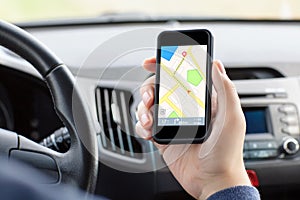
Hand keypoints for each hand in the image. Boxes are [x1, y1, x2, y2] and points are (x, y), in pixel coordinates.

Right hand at [135, 58, 250, 198]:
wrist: (212, 181)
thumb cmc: (227, 153)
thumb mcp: (232, 118)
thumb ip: (225, 89)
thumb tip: (215, 64)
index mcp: (202, 100)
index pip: (182, 74)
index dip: (166, 65)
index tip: (153, 62)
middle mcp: (185, 108)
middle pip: (159, 87)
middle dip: (149, 88)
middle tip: (150, 98)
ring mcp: (172, 122)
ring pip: (149, 105)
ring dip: (143, 109)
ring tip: (151, 121)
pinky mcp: (163, 136)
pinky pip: (145, 125)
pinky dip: (142, 126)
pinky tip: (150, 132)